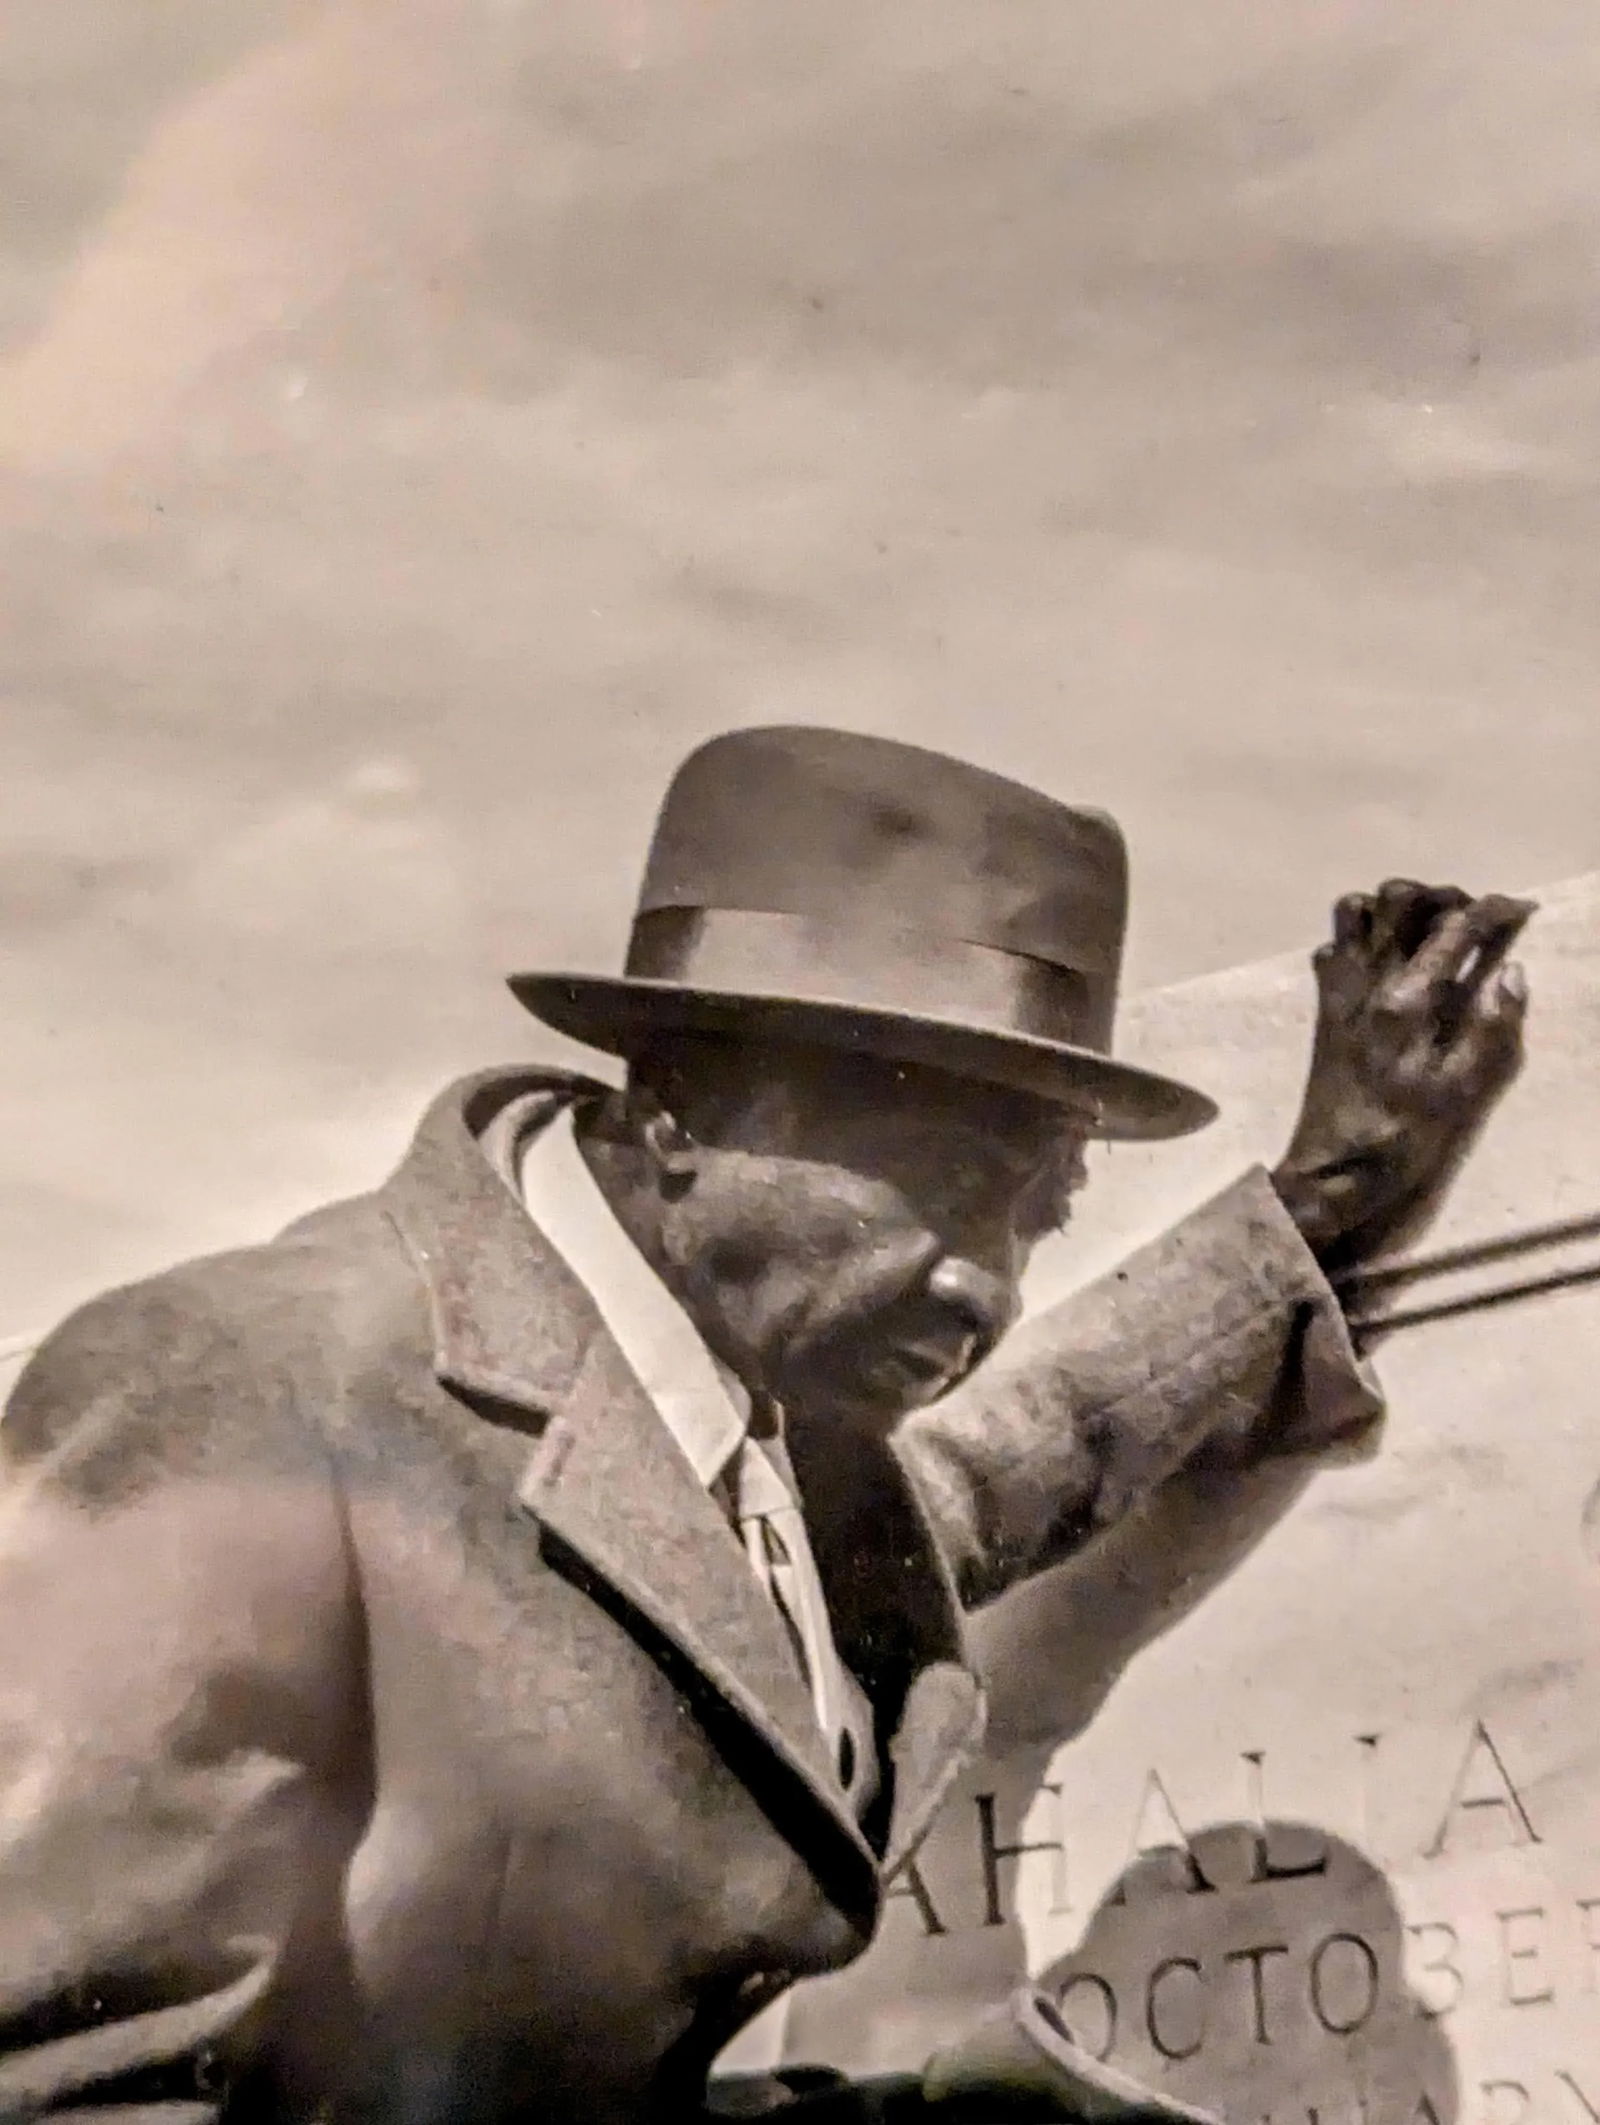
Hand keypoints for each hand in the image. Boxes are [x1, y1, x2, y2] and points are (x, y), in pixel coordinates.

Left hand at [1272, 880, 1532, 1272]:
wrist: (1334, 1167)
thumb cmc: (1405, 1135)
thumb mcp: (1465, 1091)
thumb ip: (1492, 1028)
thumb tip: (1513, 972)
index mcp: (1408, 1001)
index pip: (1454, 928)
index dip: (1493, 910)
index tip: (1519, 910)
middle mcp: (1367, 981)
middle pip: (1398, 899)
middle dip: (1442, 896)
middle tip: (1471, 920)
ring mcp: (1338, 990)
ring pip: (1354, 911)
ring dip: (1393, 909)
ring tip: (1426, 931)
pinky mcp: (1322, 1006)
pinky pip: (1332, 946)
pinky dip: (1358, 938)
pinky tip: (1384, 962)